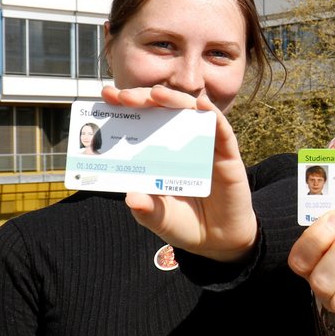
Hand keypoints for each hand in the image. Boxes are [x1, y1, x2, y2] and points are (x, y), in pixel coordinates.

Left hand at [101, 85, 255, 262]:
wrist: (218, 240)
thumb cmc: (184, 224)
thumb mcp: (160, 219)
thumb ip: (147, 210)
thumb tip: (132, 198)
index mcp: (158, 154)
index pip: (140, 122)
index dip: (126, 107)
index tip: (106, 96)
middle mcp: (180, 144)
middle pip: (163, 111)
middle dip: (143, 99)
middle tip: (125, 97)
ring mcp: (205, 147)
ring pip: (191, 113)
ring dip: (174, 100)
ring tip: (157, 94)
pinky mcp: (227, 156)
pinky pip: (222, 131)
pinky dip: (213, 115)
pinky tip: (201, 105)